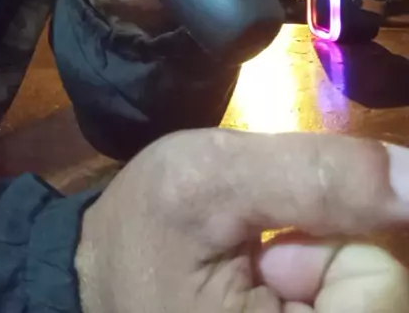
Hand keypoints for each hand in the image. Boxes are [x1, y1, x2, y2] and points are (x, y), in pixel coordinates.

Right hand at [76, 130, 408, 312]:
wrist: (95, 282)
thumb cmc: (146, 229)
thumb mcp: (215, 179)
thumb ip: (319, 175)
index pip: (381, 289)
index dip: (337, 241)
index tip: (276, 240)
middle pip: (383, 296)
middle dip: (329, 260)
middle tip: (262, 257)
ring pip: (371, 297)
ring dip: (325, 271)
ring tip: (259, 269)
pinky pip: (350, 303)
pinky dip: (319, 284)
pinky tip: (270, 285)